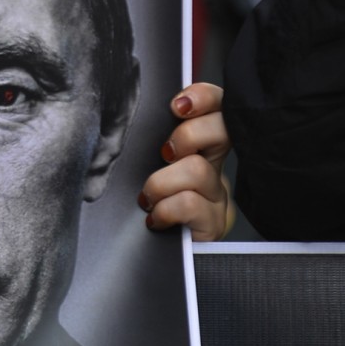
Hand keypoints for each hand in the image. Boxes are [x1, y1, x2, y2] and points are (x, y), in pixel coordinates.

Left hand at [139, 82, 232, 241]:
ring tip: (149, 197)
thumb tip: (123, 114)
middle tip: (164, 154)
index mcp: (200, 144)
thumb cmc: (152, 198)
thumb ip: (150, 138)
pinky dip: (165, 209)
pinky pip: (190, 205)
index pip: (218, 105)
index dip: (204, 97)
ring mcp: (217, 195)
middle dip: (188, 135)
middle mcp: (214, 165)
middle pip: (221, 130)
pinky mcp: (212, 224)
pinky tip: (155, 218)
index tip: (177, 106)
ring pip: (197, 169)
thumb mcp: (149, 162)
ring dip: (162, 182)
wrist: (167, 247)